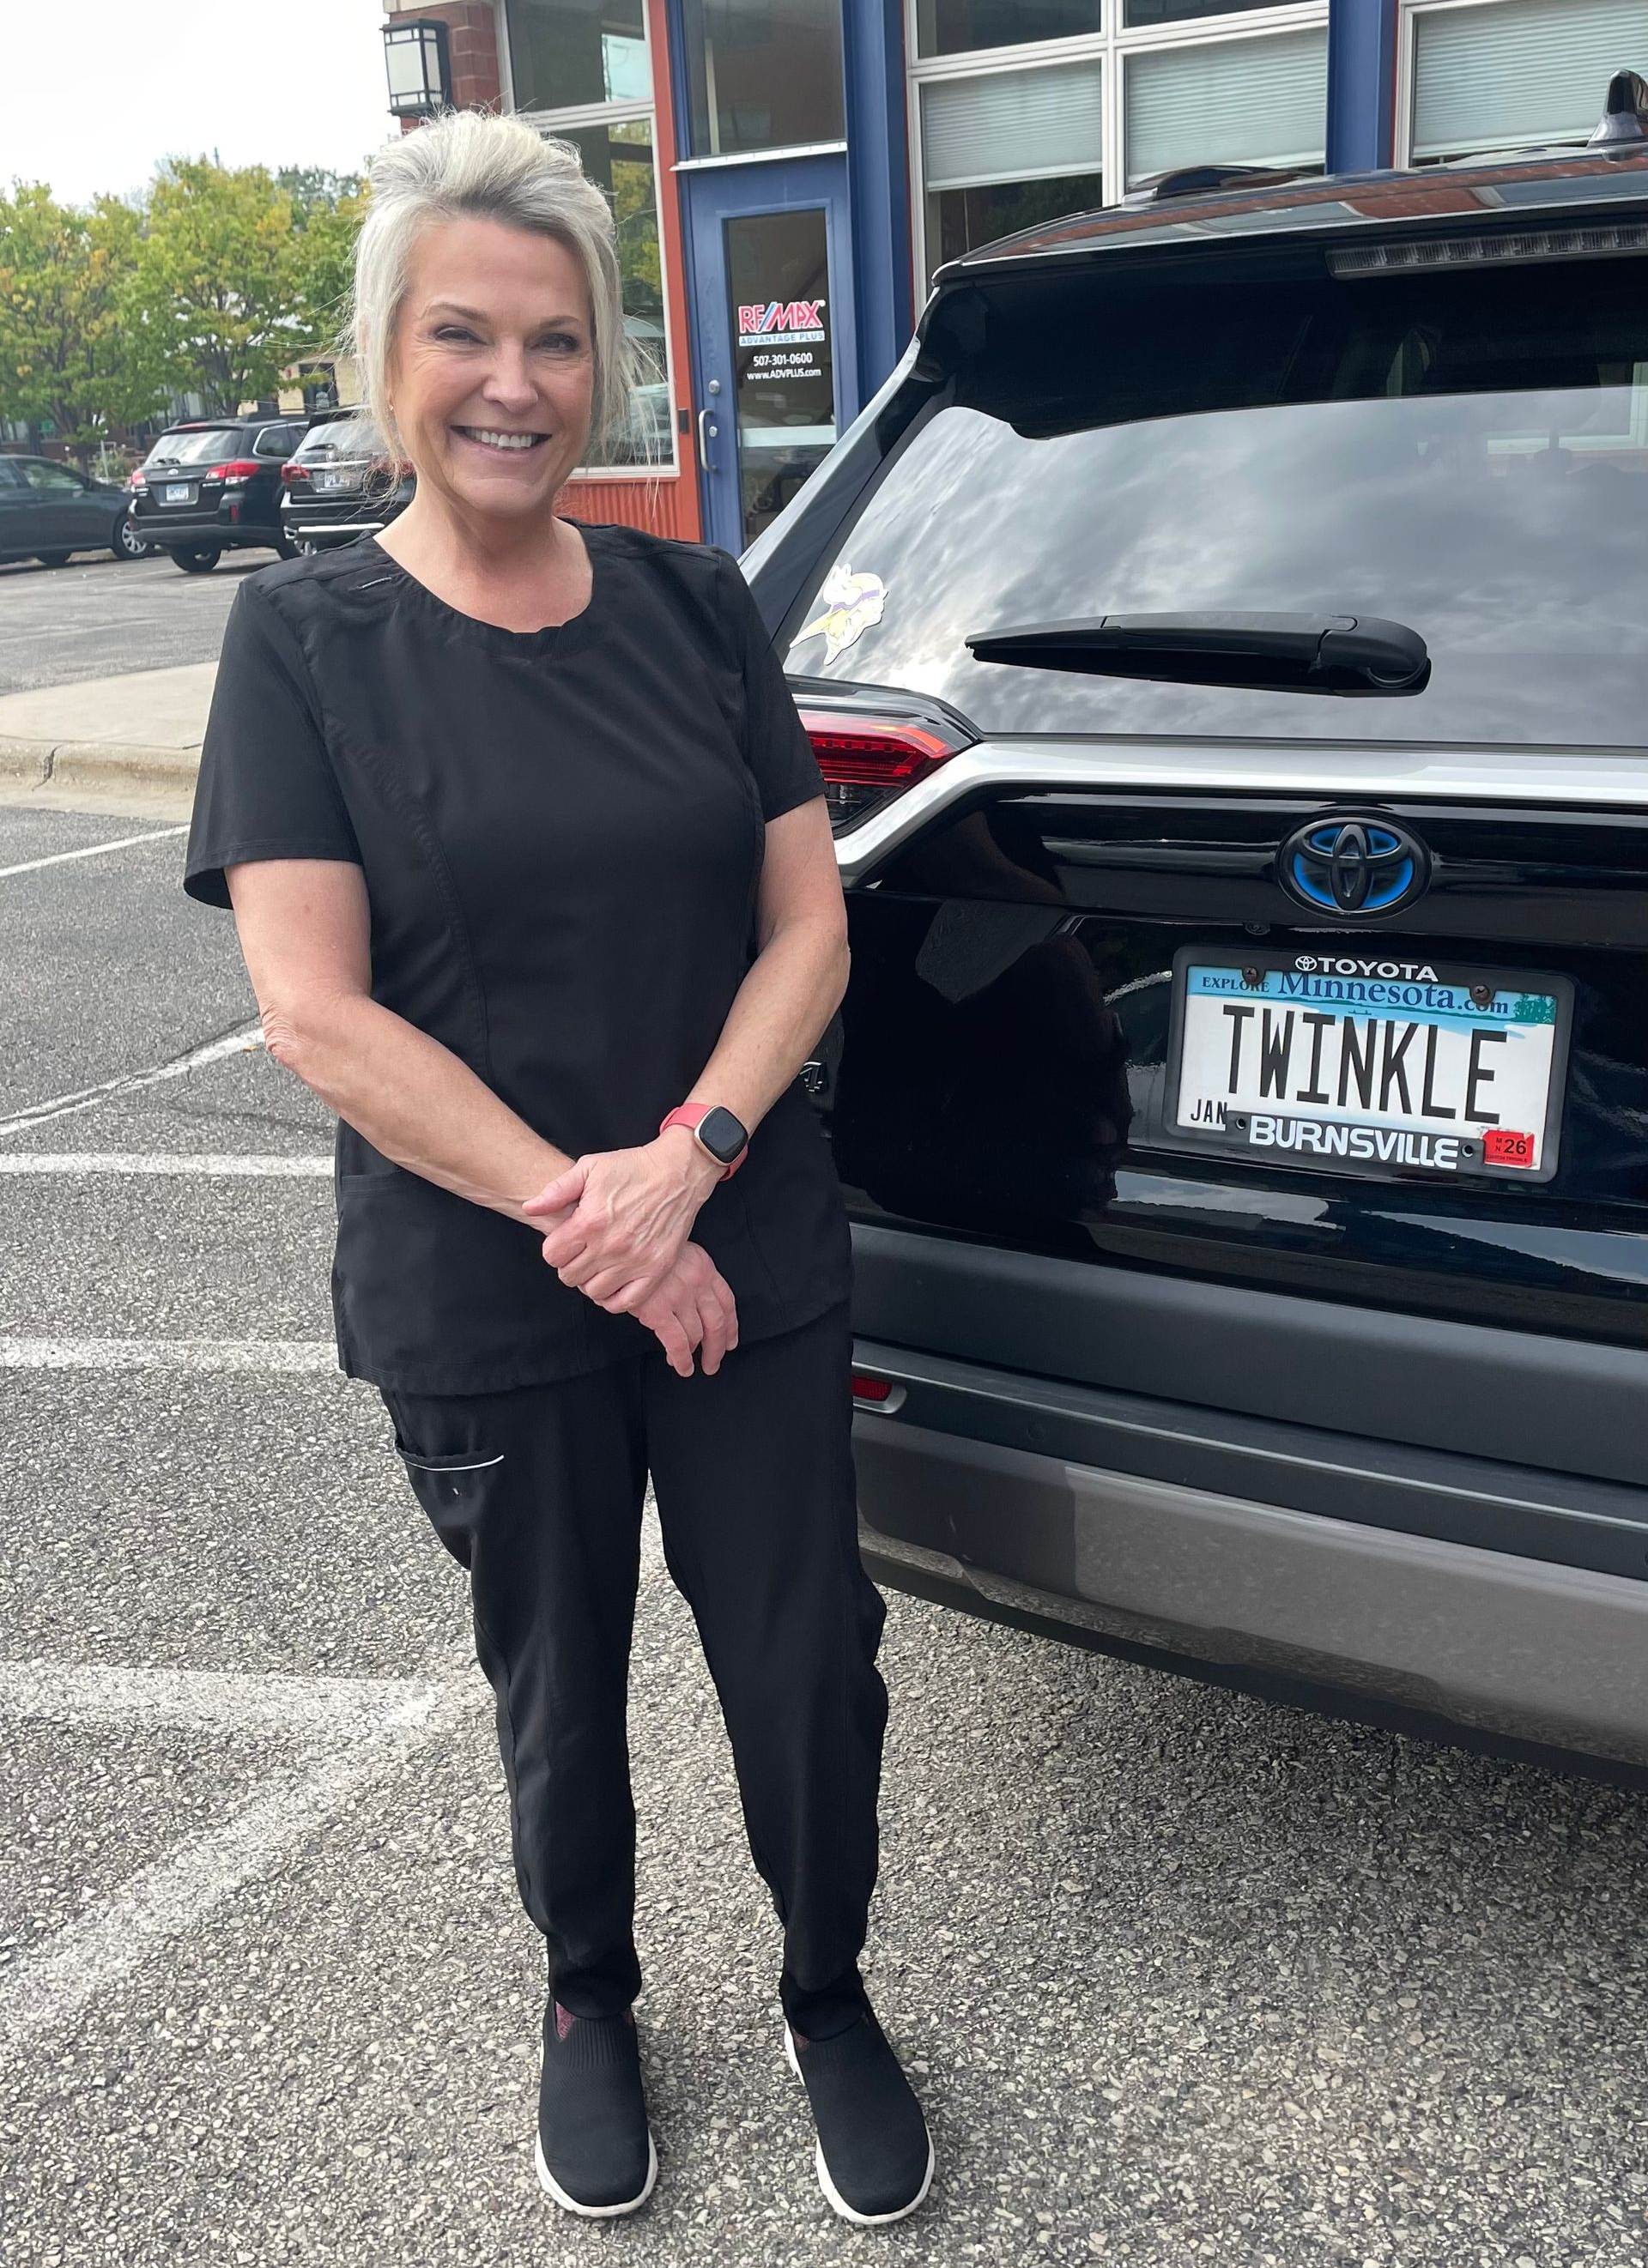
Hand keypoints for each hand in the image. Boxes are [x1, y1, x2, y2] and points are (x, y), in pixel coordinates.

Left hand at [524, 1129, 721, 1310]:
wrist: (677, 1173)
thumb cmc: (632, 1168)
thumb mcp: (589, 1168)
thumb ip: (556, 1190)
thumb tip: (529, 1208)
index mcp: (590, 1221)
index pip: (552, 1256)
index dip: (554, 1249)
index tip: (566, 1241)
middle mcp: (611, 1245)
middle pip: (569, 1277)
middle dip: (570, 1265)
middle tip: (582, 1252)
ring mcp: (635, 1261)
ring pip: (594, 1292)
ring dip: (591, 1281)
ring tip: (598, 1265)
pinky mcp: (656, 1270)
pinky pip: (625, 1303)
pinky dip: (614, 1298)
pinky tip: (614, 1282)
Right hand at [634, 1244, 739, 1377]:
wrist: (620, 1242)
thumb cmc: (642, 1247)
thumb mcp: (674, 1252)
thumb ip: (687, 1272)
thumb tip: (692, 1303)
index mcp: (703, 1266)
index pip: (726, 1301)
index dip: (731, 1326)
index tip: (730, 1341)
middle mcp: (696, 1281)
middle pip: (717, 1321)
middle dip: (717, 1347)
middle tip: (713, 1362)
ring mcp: (679, 1296)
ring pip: (698, 1334)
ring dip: (697, 1354)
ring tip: (692, 1365)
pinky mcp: (658, 1310)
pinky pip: (677, 1343)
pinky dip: (682, 1360)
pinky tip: (681, 1366)